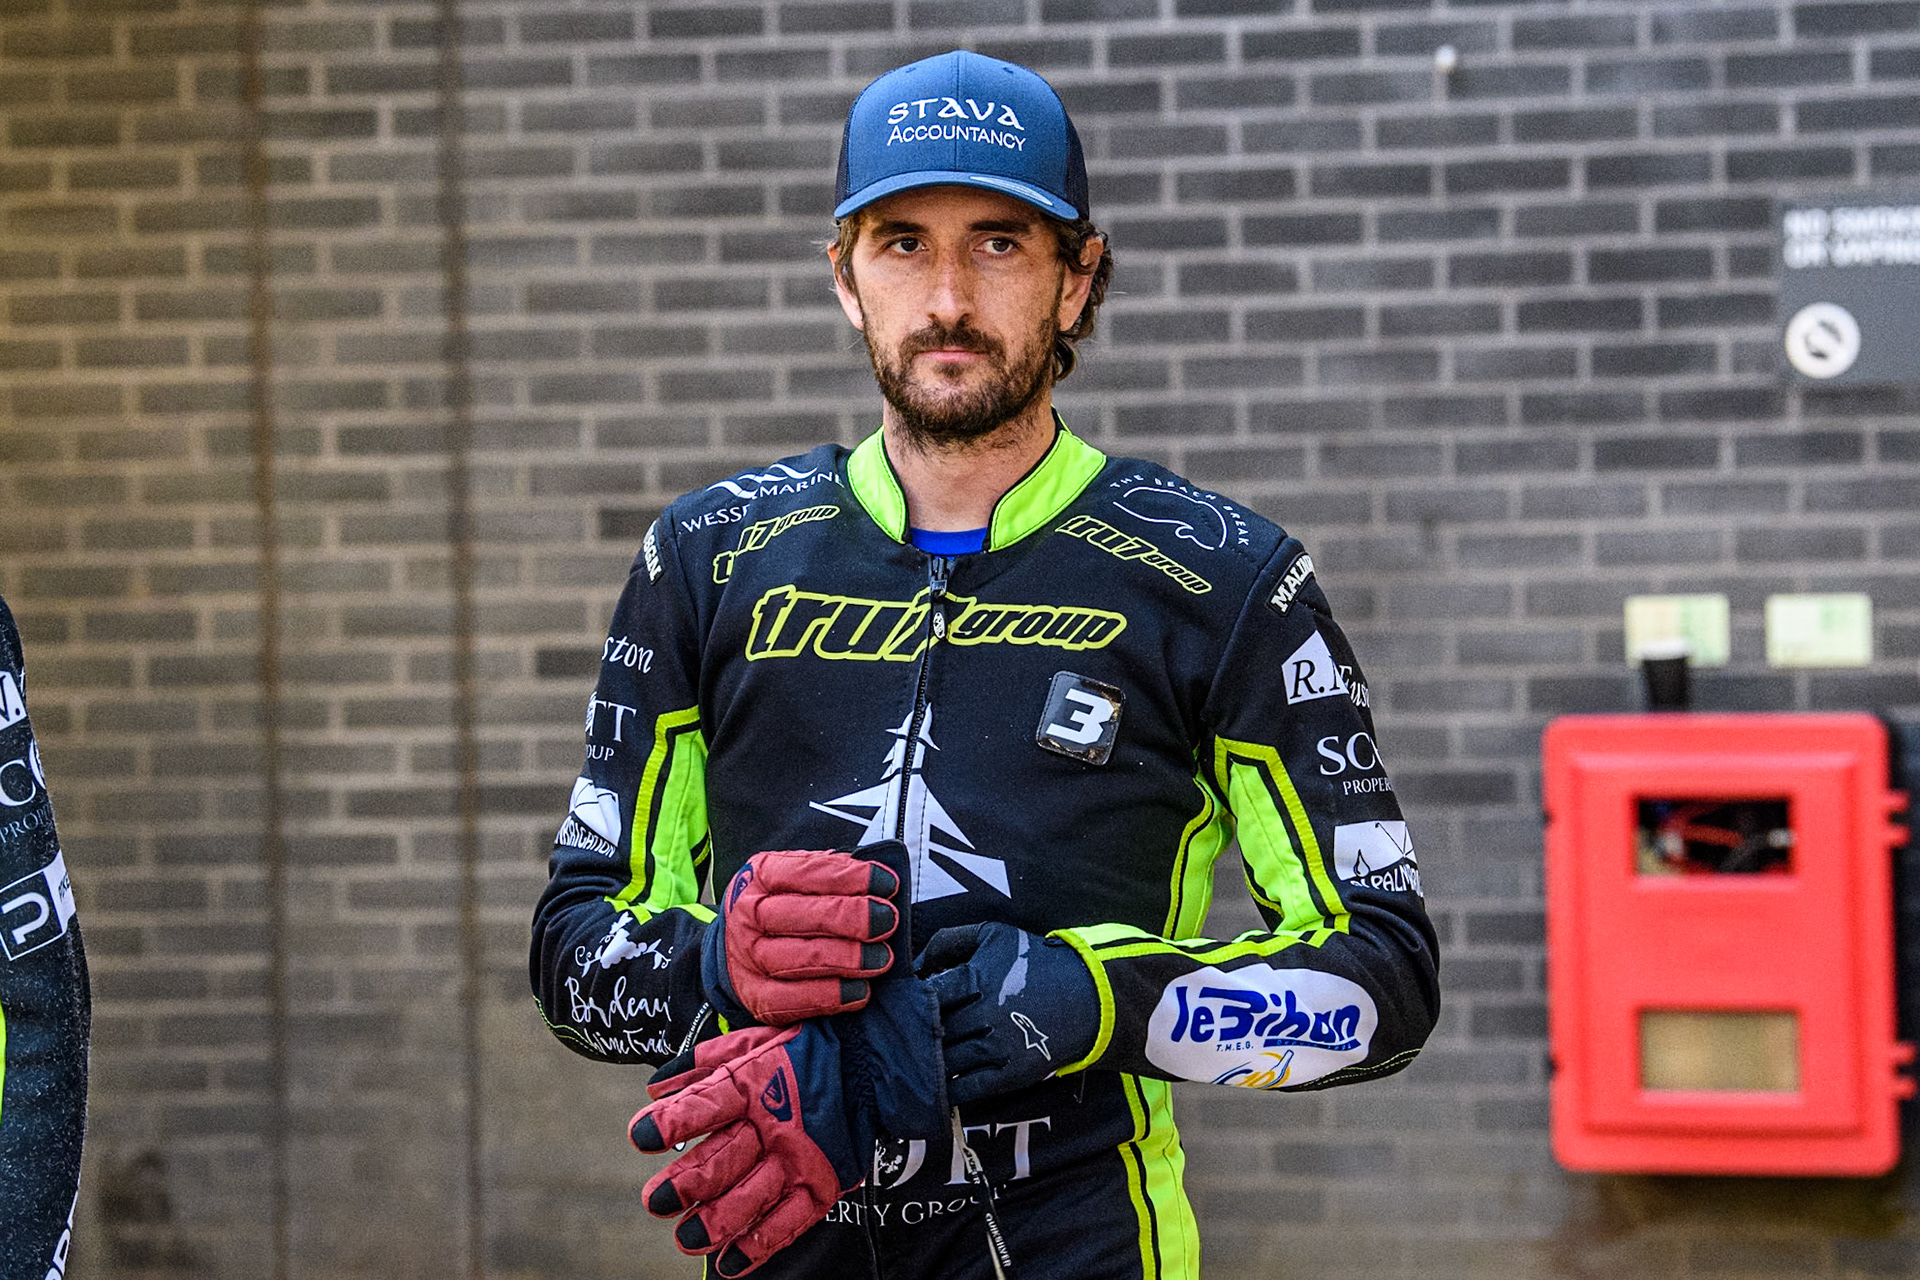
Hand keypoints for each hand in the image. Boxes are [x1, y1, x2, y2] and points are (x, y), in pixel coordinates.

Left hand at [631, 1023, 865, 1277]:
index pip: (708, 1103)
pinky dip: (761, 1244)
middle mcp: (775, 1123)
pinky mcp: (823, 1181)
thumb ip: (702, 1063)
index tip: (641, 1136)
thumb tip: (655, 1087)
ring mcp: (801, 1156)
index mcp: (753, 1082)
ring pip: (754, 1196)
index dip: (674, 1121)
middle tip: (656, 1200)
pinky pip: (792, 1220)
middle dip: (687, 1182)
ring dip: (717, 1222)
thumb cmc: (803, 1048)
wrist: (872, 1059)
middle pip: (725, 1158)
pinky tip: (731, 1261)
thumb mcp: (752, 1039)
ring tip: (687, 1239)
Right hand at [703, 845, 901, 1024]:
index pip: (808, 872)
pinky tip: (860, 991)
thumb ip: (833, 873)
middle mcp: (749, 915)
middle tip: (887, 921)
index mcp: (762, 875)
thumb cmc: (784, 905)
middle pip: (804, 916)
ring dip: (846, 959)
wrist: (736, 946)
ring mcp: (749, 958)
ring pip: (800, 959)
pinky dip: (831, 997)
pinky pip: (794, 1000)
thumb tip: (881, 881)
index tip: (887, 883)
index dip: (851, 878)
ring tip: (882, 958)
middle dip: (852, 918)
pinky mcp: (756, 997)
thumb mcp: (798, 877)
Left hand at [919, 922, 1100, 1106]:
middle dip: (913, 1036)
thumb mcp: (993, 935)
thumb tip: (914, 966)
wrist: (1090, 995)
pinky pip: (967, 1088)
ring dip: (926, 1064)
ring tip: (911, 1065)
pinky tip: (934, 1089)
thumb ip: (948, 940)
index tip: (902, 1009)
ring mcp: (998, 1047)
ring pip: (946, 1061)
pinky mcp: (1011, 1073)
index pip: (926, 996)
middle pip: (932, 1031)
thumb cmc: (1034, 962)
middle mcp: (984, 1014)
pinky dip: (946, 1091)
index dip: (909, 1004)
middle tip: (897, 1040)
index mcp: (976, 978)